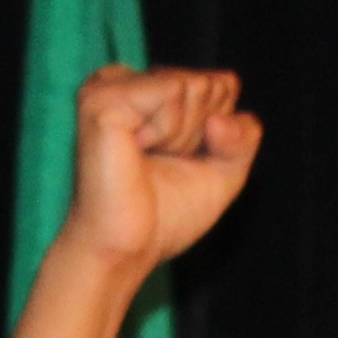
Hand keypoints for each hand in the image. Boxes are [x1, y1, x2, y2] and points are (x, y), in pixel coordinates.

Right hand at [0, 65, 261, 337]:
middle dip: (206, 132)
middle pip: (207, 84)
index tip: (188, 165)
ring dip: (188, 136)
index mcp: (143, 101)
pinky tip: (142, 156)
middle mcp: (119, 87)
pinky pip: (167, 94)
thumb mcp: (220, 177)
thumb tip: (237, 105)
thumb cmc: (164, 223)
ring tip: (151, 167)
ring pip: (191, 86)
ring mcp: (107, 91)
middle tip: (168, 170)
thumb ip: (238, 136)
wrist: (126, 254)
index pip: (213, 87)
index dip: (217, 128)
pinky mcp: (100, 105)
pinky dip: (169, 131)